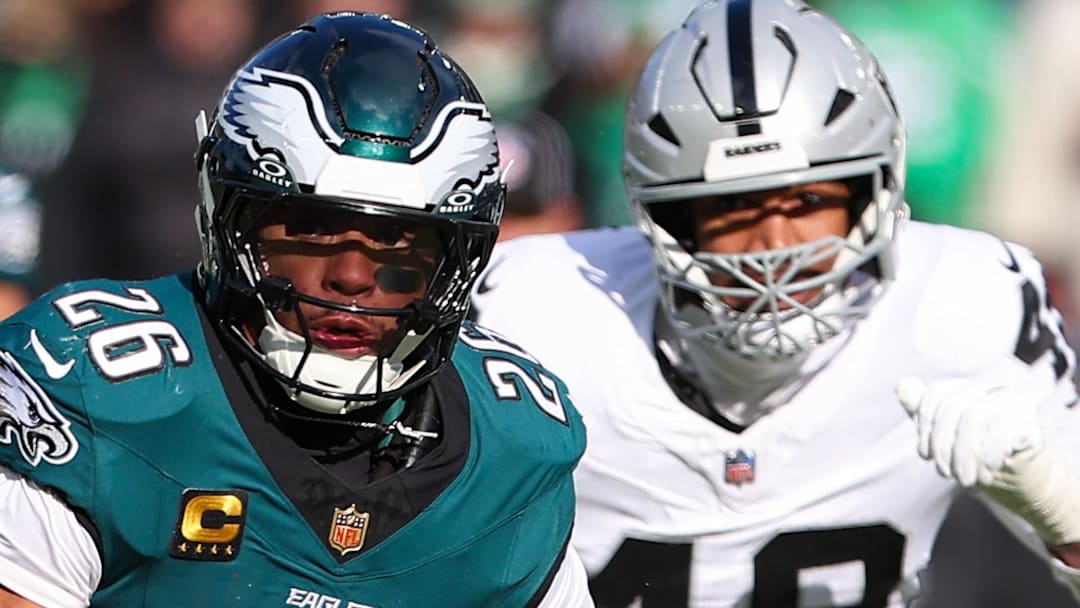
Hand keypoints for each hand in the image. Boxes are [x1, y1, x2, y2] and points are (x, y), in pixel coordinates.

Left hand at [896, 376, 1079, 545]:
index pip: (936, 394)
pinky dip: (987, 458)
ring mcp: (1012, 402)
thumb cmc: (976, 455)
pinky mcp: (1030, 422)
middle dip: (942, 445)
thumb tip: (901, 386)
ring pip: (975, 419)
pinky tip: (985, 475)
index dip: (925, 425)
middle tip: (944, 473)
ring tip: (963, 479)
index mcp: (964, 388)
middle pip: (953, 407)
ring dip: (964, 455)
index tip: (924, 455)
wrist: (1020, 479)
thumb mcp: (943, 436)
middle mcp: (988, 388)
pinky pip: (1002, 433)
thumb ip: (923, 412)